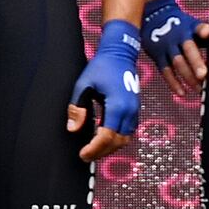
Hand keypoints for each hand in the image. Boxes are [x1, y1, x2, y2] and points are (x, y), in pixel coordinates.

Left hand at [68, 19, 145, 160]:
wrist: (121, 53)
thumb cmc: (101, 67)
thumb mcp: (83, 84)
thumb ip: (77, 107)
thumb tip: (72, 128)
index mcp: (117, 105)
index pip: (106, 136)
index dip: (94, 149)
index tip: (82, 154)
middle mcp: (129, 111)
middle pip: (117, 142)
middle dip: (102, 152)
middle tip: (86, 155)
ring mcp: (135, 111)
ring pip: (125, 139)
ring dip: (110, 147)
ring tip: (94, 149)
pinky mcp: (135, 110)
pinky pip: (128, 131)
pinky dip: (117, 139)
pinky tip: (103, 138)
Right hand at [136, 0, 207, 95]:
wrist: (154, 17)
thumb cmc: (181, 26)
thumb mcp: (193, 26)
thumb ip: (206, 38)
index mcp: (190, 28)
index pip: (198, 27)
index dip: (204, 30)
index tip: (207, 33)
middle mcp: (179, 37)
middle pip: (188, 49)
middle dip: (196, 62)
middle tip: (203, 75)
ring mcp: (167, 47)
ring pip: (178, 63)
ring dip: (188, 77)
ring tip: (199, 89)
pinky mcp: (158, 56)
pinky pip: (166, 71)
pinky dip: (174, 83)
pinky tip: (182, 92)